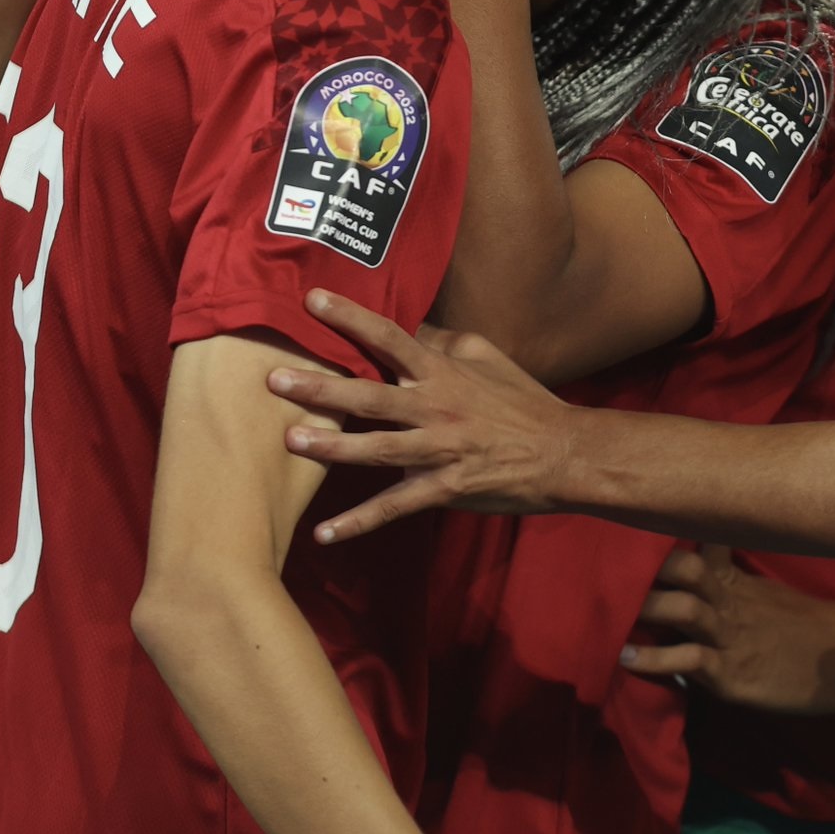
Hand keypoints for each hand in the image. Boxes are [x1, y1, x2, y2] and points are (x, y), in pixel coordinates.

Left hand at [266, 291, 576, 539]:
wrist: (560, 453)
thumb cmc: (520, 400)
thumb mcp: (485, 356)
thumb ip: (441, 341)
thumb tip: (404, 326)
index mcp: (442, 371)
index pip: (390, 336)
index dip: (351, 317)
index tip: (312, 299)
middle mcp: (435, 408)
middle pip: (369, 396)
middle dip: (320, 388)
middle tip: (274, 379)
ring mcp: (438, 451)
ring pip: (376, 450)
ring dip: (331, 448)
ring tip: (290, 441)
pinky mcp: (443, 489)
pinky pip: (394, 507)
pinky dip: (360, 522)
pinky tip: (325, 533)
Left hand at [618, 545, 834, 714]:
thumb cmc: (808, 630)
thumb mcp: (767, 594)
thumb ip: (730, 581)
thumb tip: (695, 570)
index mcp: (738, 579)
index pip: (701, 541)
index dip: (667, 532)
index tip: (629, 520)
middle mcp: (731, 601)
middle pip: (684, 567)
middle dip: (645, 567)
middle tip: (604, 569)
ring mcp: (732, 635)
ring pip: (683, 607)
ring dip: (644, 607)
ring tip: (604, 612)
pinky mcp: (734, 673)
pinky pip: (689, 659)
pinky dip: (655, 658)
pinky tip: (626, 658)